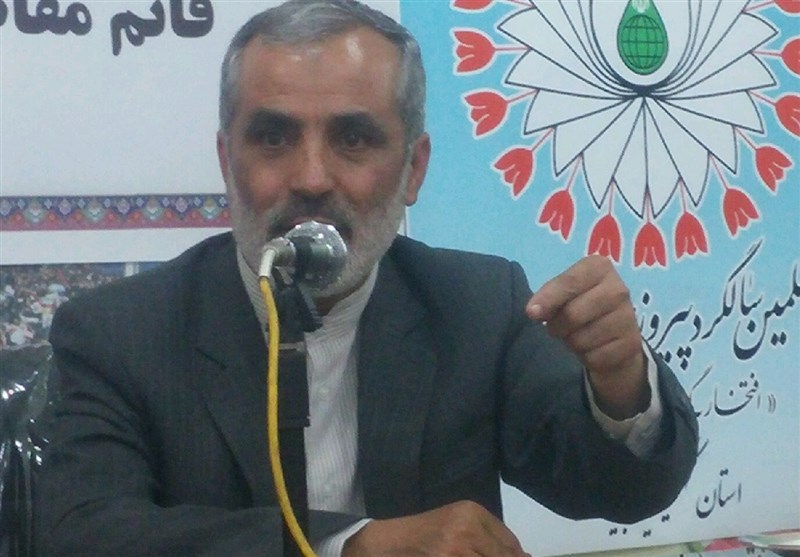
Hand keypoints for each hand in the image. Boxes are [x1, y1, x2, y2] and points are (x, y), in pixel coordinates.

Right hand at [342, 500, 528, 556]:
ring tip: (470, 555)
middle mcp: (467, 526)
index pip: (511, 544)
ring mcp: (457, 548)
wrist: (388, 543)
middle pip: (505, 556)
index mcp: (472, 511)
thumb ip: (487, 537)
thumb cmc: (424, 533)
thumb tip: (523, 556)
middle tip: (481, 556)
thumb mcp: (457, 524)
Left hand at [526, 255, 647, 418]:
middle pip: (572, 314)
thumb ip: (547, 297)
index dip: (548, 299)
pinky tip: (594, 348)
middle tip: (559, 327)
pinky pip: (594, 357)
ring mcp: (628, 317)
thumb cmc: (581, 305)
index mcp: (599, 267)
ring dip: (572, 343)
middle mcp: (618, 289)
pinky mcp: (631, 344)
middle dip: (557, 326)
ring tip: (579, 335)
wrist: (615, 334)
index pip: (568, 282)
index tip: (531, 313)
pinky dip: (586, 357)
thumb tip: (533, 311)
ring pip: (581, 339)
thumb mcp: (564, 294)